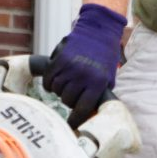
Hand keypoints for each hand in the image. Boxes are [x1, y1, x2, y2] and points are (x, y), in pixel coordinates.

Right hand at [44, 3, 126, 127]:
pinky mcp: (58, 60)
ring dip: (59, 90)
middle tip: (73, 93)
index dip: (75, 120)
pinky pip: (48, 79)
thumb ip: (99, 95)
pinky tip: (54, 81)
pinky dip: (49, 83)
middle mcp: (83, 76)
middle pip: (67, 100)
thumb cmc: (104, 57)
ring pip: (56, 90)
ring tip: (66, 83)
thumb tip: (89, 115)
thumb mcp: (108, 78)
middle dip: (69, 100)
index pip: (83, 109)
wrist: (98, 31)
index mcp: (98, 83)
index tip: (70, 126)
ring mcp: (69, 67)